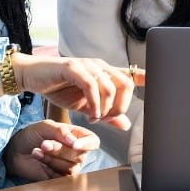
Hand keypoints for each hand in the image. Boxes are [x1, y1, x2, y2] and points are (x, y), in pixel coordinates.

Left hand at [4, 120, 100, 180]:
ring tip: (37, 151)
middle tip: (44, 144)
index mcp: (77, 136)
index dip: (87, 144)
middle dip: (60, 150)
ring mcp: (69, 167)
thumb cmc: (32, 135)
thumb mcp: (45, 126)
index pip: (93, 142)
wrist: (15, 150)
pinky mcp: (59, 178)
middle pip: (79, 155)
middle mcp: (76, 152)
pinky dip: (49, 168)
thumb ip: (61, 131)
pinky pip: (61, 178)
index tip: (74, 145)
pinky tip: (39, 160)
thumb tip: (75, 142)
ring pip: (70, 167)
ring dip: (51, 158)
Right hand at [13, 55, 142, 129]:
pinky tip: (90, 114)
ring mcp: (87, 65)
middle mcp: (100, 66)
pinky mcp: (73, 68)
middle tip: (107, 119)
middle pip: (125, 83)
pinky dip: (94, 102)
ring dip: (105, 108)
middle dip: (121, 106)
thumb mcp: (85, 107)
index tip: (156, 85)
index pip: (131, 73)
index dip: (146, 77)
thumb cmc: (59, 89)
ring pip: (110, 86)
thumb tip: (125, 125)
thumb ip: (105, 115)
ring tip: (94, 118)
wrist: (33, 77)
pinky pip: (91, 85)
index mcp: (105, 72)